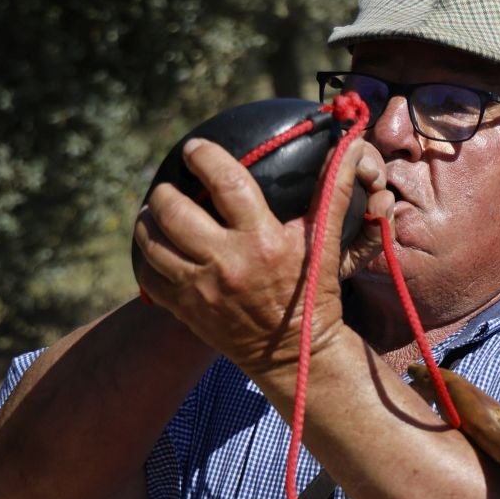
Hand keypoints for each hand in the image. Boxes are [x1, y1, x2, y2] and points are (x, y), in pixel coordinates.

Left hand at [133, 132, 394, 377]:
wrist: (295, 352)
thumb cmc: (313, 292)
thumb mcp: (325, 241)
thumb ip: (334, 190)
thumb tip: (352, 146)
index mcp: (261, 239)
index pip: (225, 181)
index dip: (204, 157)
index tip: (195, 148)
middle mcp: (226, 262)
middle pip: (172, 209)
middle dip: (166, 189)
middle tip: (172, 184)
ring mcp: (200, 288)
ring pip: (152, 240)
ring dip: (148, 220)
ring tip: (158, 211)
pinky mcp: (185, 309)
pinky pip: (148, 274)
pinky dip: (147, 255)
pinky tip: (160, 246)